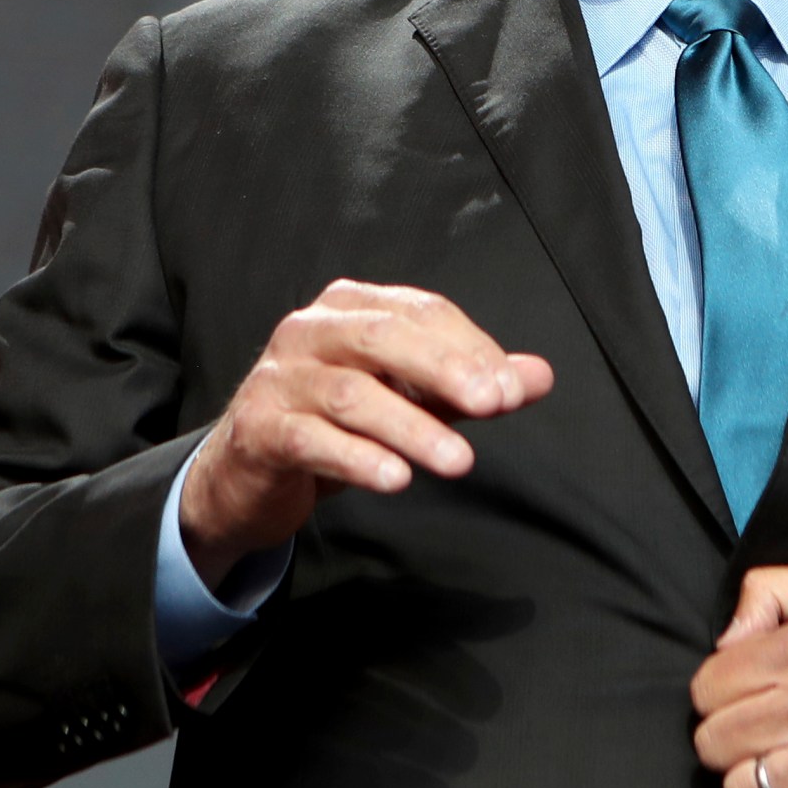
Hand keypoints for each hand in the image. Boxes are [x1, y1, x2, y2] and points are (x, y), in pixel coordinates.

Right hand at [178, 279, 553, 587]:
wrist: (248, 471)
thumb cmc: (335, 423)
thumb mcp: (409, 399)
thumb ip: (468, 385)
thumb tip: (538, 377)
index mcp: (350, 307)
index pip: (421, 313)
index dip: (471, 347)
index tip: (513, 390)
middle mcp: (309, 331)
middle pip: (383, 337)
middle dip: (444, 368)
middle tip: (494, 404)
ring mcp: (280, 379)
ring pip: (350, 394)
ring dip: (411, 427)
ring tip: (458, 460)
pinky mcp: (258, 429)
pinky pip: (310, 440)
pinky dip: (357, 459)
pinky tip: (396, 479)